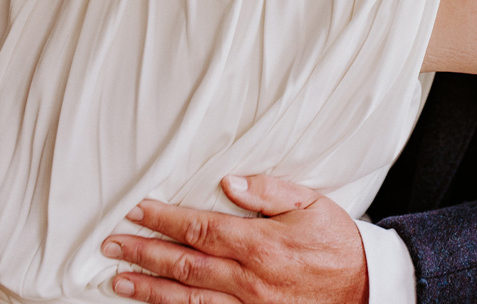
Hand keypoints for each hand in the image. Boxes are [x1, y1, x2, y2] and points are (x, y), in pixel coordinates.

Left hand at [104, 176, 368, 303]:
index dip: (165, 220)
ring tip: (118, 280)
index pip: (200, 229)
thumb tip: (230, 184)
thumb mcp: (311, 205)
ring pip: (186, 298)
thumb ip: (269, 192)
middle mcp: (248, 279)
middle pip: (184, 264)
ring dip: (149, 288)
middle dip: (143, 253)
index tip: (138, 211)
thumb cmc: (337, 243)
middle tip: (111, 245)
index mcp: (260, 244)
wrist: (364, 287)